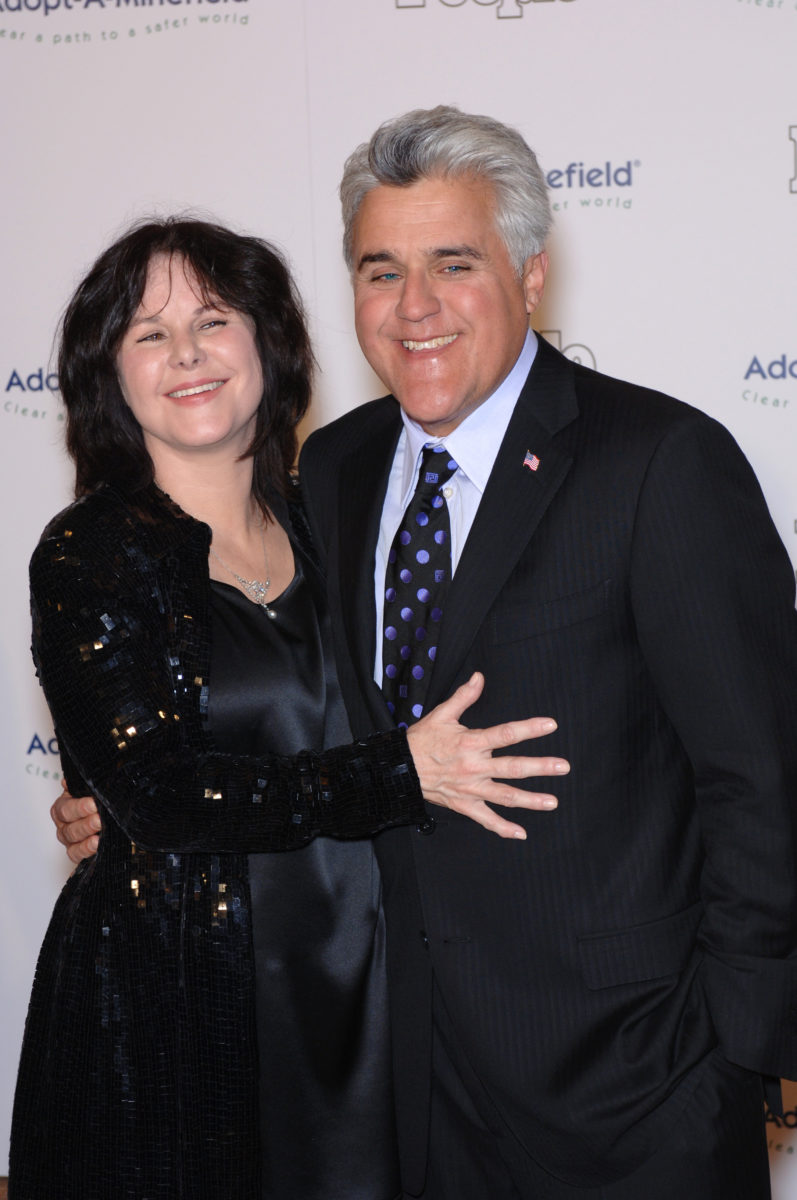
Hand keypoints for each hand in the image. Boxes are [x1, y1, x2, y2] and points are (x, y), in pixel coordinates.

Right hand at [51, 781, 100, 863]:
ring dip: (86, 840)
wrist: (113, 812)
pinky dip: (85, 852)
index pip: (65, 808)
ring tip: (99, 837)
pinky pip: (77, 856)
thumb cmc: (100, 797)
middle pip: (68, 828)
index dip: (78, 807)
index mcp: (63, 806)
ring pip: (72, 843)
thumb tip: (67, 782)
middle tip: (99, 820)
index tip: (93, 804)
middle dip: (85, 824)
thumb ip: (82, 784)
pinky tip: (96, 846)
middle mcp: (64, 824)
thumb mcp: (95, 786)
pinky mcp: (78, 853)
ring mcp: (70, 840)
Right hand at [406, 672, 568, 839]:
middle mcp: (474, 767)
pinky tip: (521, 833)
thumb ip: (464, 697)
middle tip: (563, 767)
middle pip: (513, 768)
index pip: (505, 734)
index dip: (529, 729)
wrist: (400, 769)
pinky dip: (503, 828)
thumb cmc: (422, 740)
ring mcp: (471, 789)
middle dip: (540, 767)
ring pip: (505, 796)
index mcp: (470, 743)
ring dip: (531, 800)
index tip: (551, 725)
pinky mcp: (465, 805)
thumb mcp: (441, 714)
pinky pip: (486, 819)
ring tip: (553, 802)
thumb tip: (480, 677)